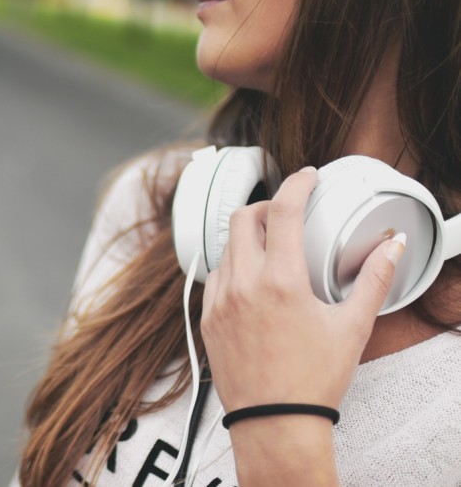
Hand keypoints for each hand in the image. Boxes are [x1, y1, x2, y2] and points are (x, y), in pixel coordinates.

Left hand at [200, 166, 405, 412]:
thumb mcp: (352, 327)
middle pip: (243, 218)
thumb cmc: (314, 380)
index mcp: (280, 281)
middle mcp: (242, 285)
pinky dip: (232, 266)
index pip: (283, 211)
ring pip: (226, 247)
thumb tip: (393, 247)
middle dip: (266, 206)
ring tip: (272, 247)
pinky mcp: (207, 319)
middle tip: (287, 213)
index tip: (306, 177)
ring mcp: (219, 302)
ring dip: (248, 237)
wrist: (274, 422)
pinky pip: (215, 277)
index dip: (296, 184)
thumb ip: (373, 280)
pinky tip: (251, 279)